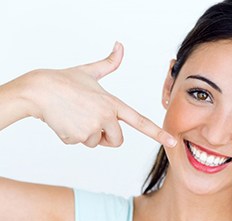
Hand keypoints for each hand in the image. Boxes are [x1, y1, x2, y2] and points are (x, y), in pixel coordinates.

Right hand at [20, 42, 175, 147]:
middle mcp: (106, 117)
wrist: (37, 91)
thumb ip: (109, 63)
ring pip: (96, 142)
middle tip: (92, 122)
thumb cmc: (63, 81)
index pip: (140, 121)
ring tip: (74, 116)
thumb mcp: (89, 72)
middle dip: (107, 137)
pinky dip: (72, 136)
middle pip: (117, 141)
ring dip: (87, 135)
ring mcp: (92, 128)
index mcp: (113, 103)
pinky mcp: (77, 138)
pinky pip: (80, 143)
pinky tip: (65, 121)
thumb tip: (120, 45)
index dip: (157, 132)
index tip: (172, 141)